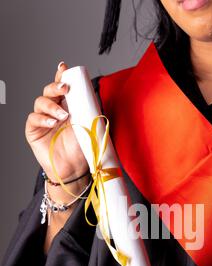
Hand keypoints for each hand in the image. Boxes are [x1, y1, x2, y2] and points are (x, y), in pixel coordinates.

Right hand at [25, 61, 87, 180]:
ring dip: (51, 105)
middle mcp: (53, 110)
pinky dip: (43, 118)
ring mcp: (42, 120)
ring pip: (40, 102)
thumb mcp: (90, 126)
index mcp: (67, 106)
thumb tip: (95, 94)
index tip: (64, 68)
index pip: (62, 86)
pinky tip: (52, 123)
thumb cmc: (82, 148)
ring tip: (63, 116)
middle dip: (56, 86)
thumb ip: (90, 110)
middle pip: (49, 90)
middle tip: (65, 89)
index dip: (61, 75)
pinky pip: (34, 118)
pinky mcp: (33, 130)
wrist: (74, 168)